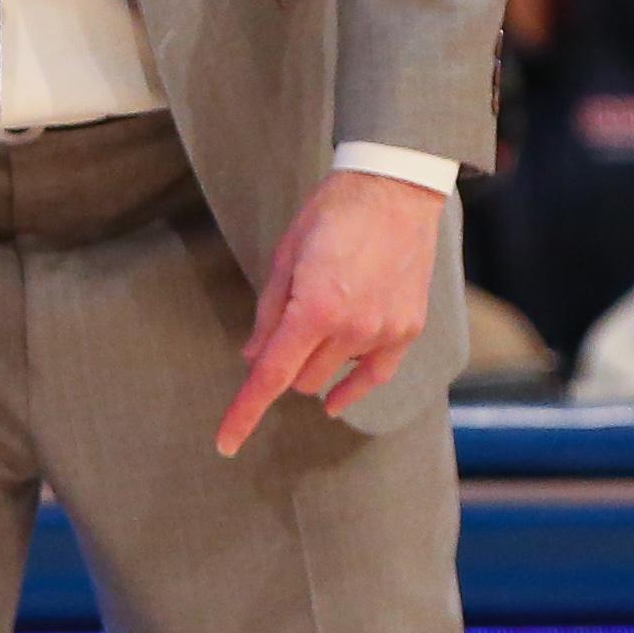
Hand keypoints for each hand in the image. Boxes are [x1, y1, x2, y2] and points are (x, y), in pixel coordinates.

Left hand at [216, 172, 442, 455]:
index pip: (271, 375)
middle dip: (283, 362)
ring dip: (315, 361)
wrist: (393, 189)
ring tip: (323, 311)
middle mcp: (351, 329)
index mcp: (314, 308)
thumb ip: (268, 312)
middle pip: (300, 378)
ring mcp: (384, 333)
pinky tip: (336, 400)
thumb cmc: (331, 214)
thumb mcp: (285, 254)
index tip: (226, 443)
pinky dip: (351, 387)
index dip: (244, 412)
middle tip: (285, 321)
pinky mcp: (407, 330)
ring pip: (332, 375)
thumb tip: (253, 358)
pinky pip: (374, 376)